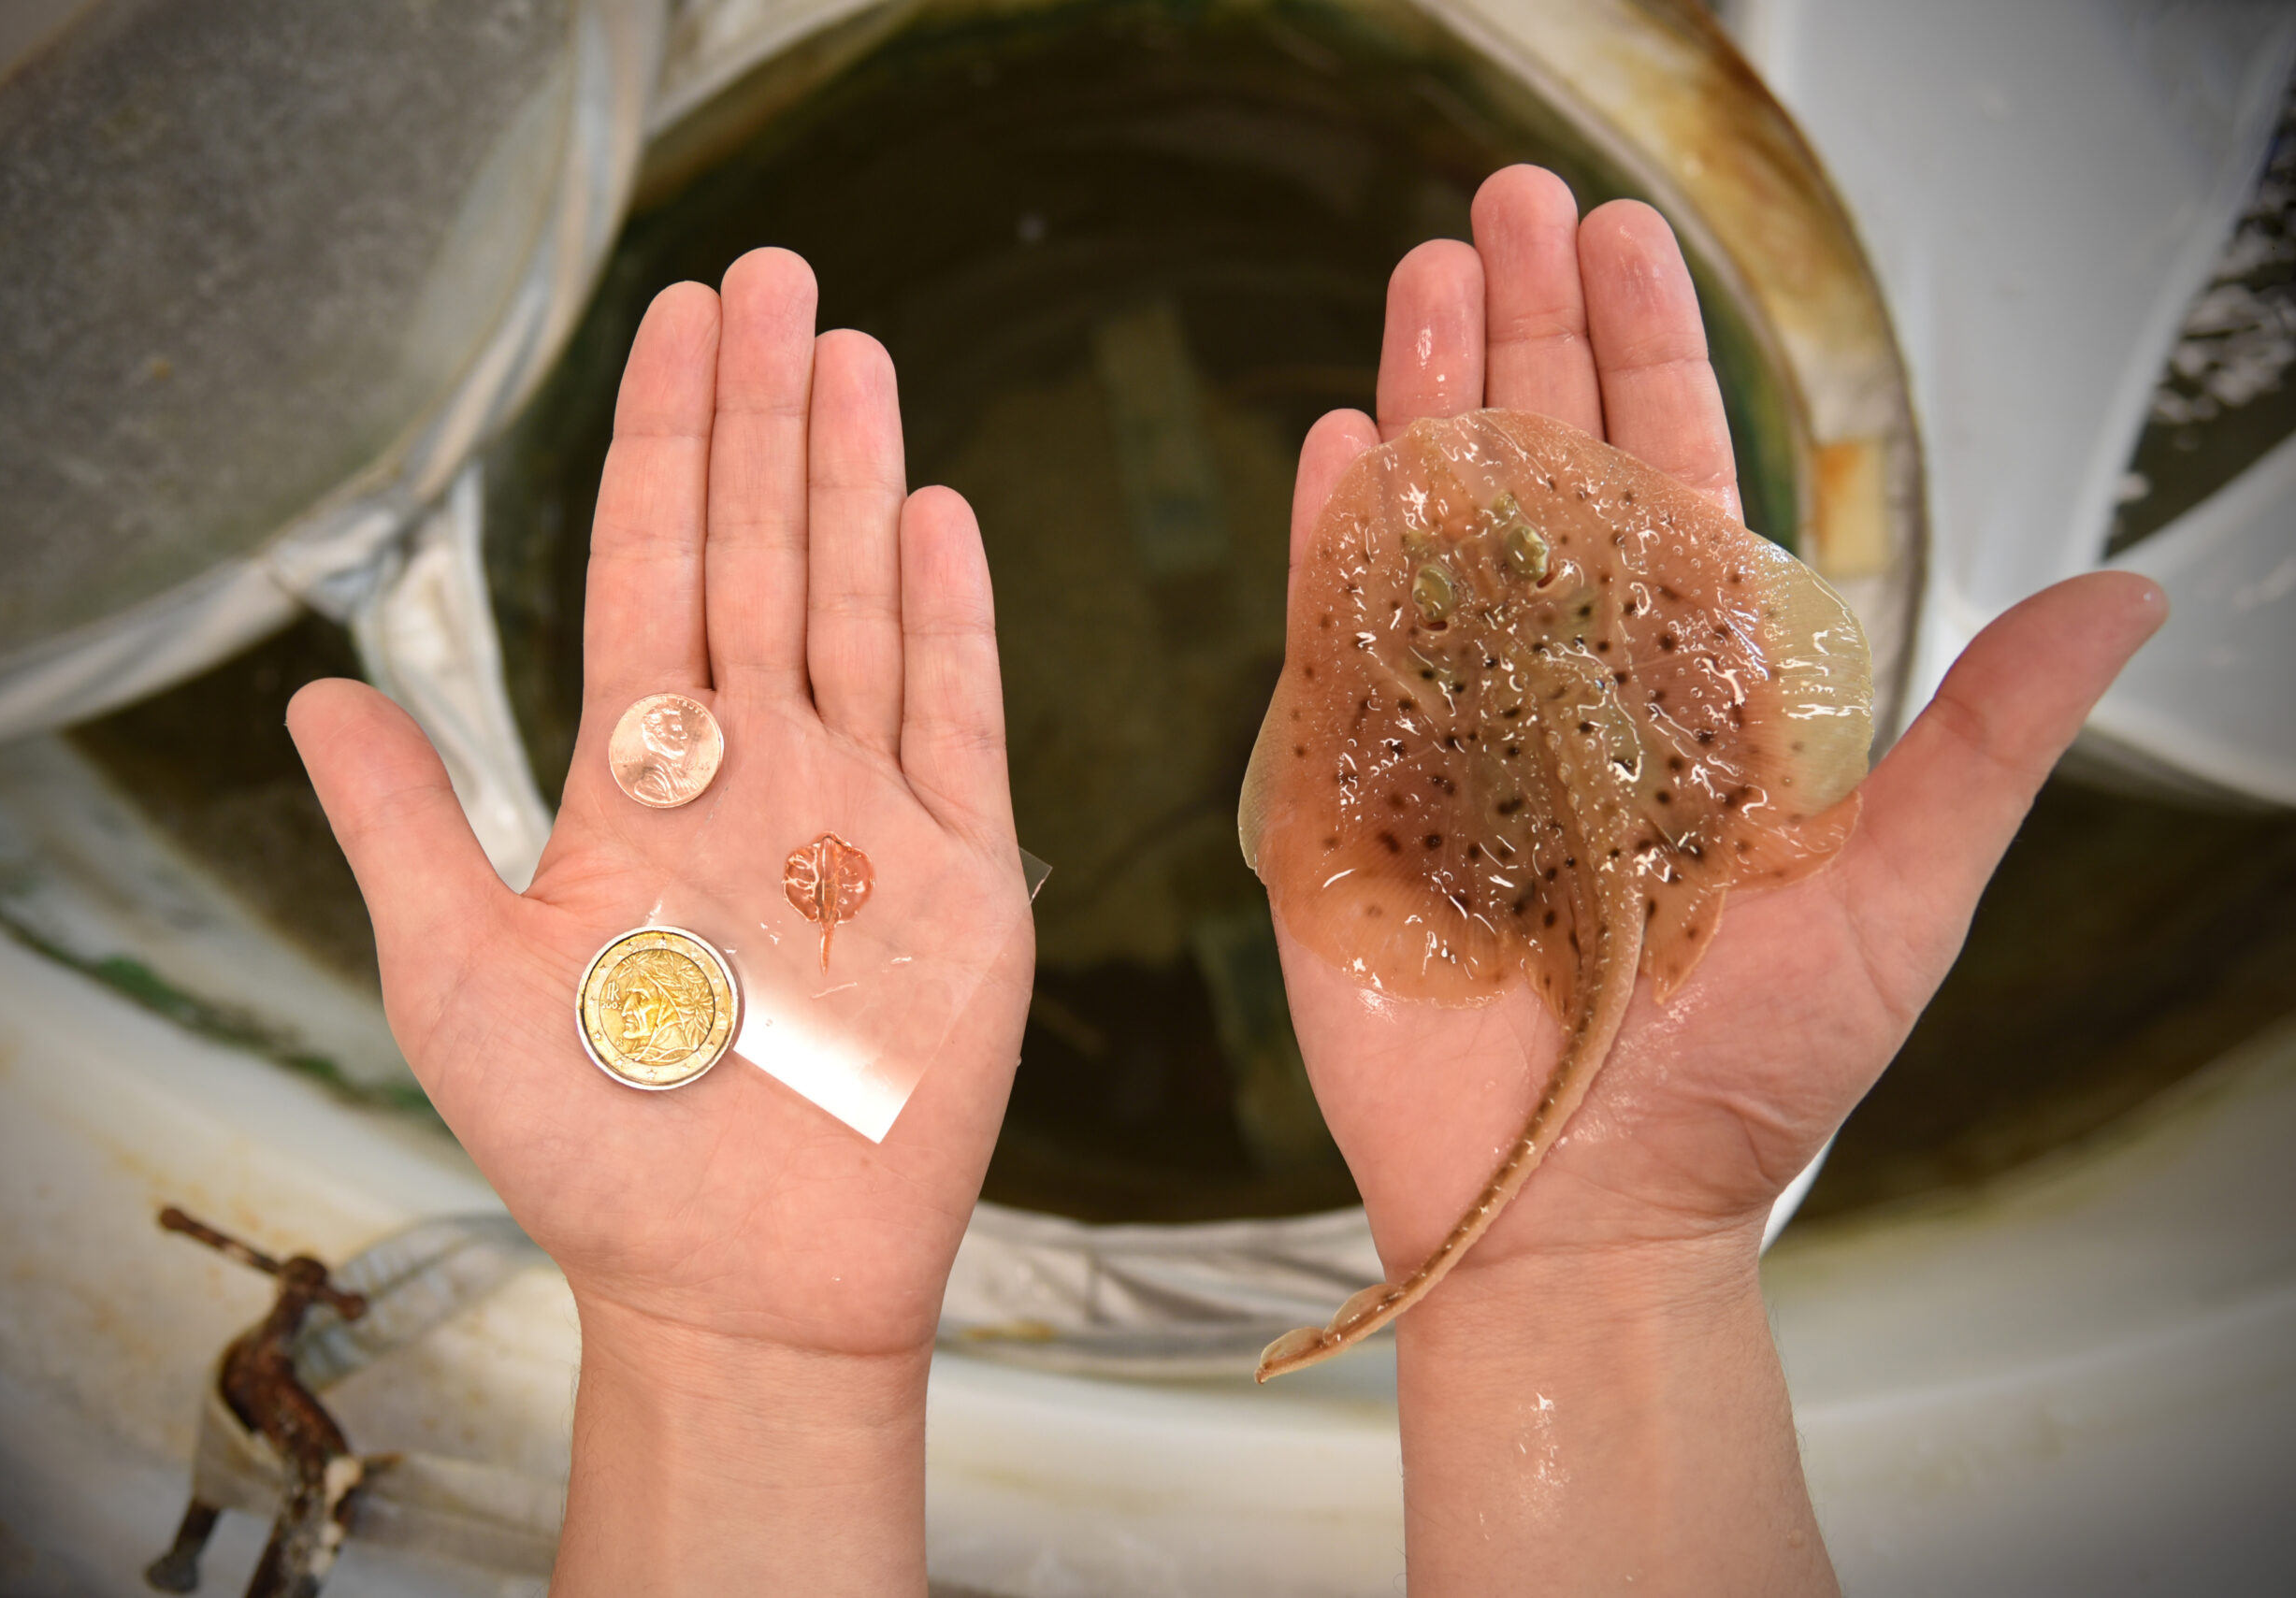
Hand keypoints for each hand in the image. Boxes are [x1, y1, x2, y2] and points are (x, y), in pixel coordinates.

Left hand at [290, 250, 1031, 1592]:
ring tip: (853, 353)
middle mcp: (754, 771)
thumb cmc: (595, 1156)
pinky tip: (935, 514)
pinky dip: (951, 618)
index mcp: (637, 781)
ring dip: (855, 479)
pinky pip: (957, 720)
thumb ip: (403, 827)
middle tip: (779, 274)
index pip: (651, 566)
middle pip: (761, 553)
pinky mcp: (962, 878)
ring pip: (859, 607)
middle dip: (767, 414)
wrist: (744, 1286)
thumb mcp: (458, 982)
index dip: (662, 439)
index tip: (679, 316)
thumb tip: (312, 691)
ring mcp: (862, 813)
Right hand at [1272, 167, 2162, 1592]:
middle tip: (1499, 199)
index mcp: (1689, 695)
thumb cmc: (1749, 1084)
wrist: (1584, 1213)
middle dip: (1526, 332)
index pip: (1665, 485)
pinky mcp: (1349, 797)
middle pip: (1538, 474)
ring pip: (1433, 529)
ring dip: (1431, 395)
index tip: (1623, 233)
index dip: (1649, 354)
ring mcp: (1447, 734)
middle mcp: (1563, 691)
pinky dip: (1335, 536)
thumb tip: (2130, 592)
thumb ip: (1983, 741)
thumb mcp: (1896, 904)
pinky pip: (1336, 641)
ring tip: (1424, 271)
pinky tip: (1342, 435)